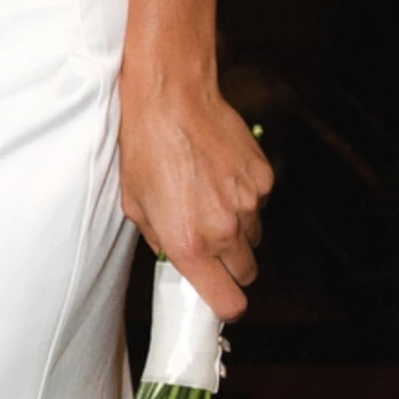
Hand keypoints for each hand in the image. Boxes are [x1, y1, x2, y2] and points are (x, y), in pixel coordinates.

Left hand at [118, 65, 273, 319]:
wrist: (169, 94)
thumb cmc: (145, 143)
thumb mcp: (135, 202)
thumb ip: (160, 241)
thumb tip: (176, 259)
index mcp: (189, 243)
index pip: (228, 304)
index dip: (221, 302)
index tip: (213, 293)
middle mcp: (224, 229)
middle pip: (246, 274)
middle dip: (229, 265)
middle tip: (207, 241)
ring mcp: (249, 203)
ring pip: (254, 237)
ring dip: (237, 230)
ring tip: (208, 197)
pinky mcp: (263, 177)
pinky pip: (260, 203)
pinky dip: (245, 196)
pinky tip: (219, 172)